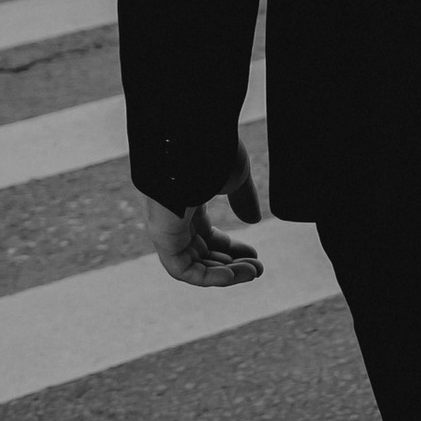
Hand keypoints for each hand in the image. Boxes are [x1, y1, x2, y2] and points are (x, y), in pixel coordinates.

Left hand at [143, 148, 263, 288]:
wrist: (191, 143)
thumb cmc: (212, 153)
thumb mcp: (235, 178)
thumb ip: (244, 199)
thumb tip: (254, 220)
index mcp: (190, 202)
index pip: (209, 237)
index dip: (233, 249)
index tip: (255, 255)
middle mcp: (177, 219)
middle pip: (203, 254)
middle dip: (232, 265)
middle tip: (257, 269)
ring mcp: (169, 229)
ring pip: (195, 266)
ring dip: (225, 274)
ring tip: (252, 272)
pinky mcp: (164, 239)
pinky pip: (184, 270)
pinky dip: (209, 278)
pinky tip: (233, 276)